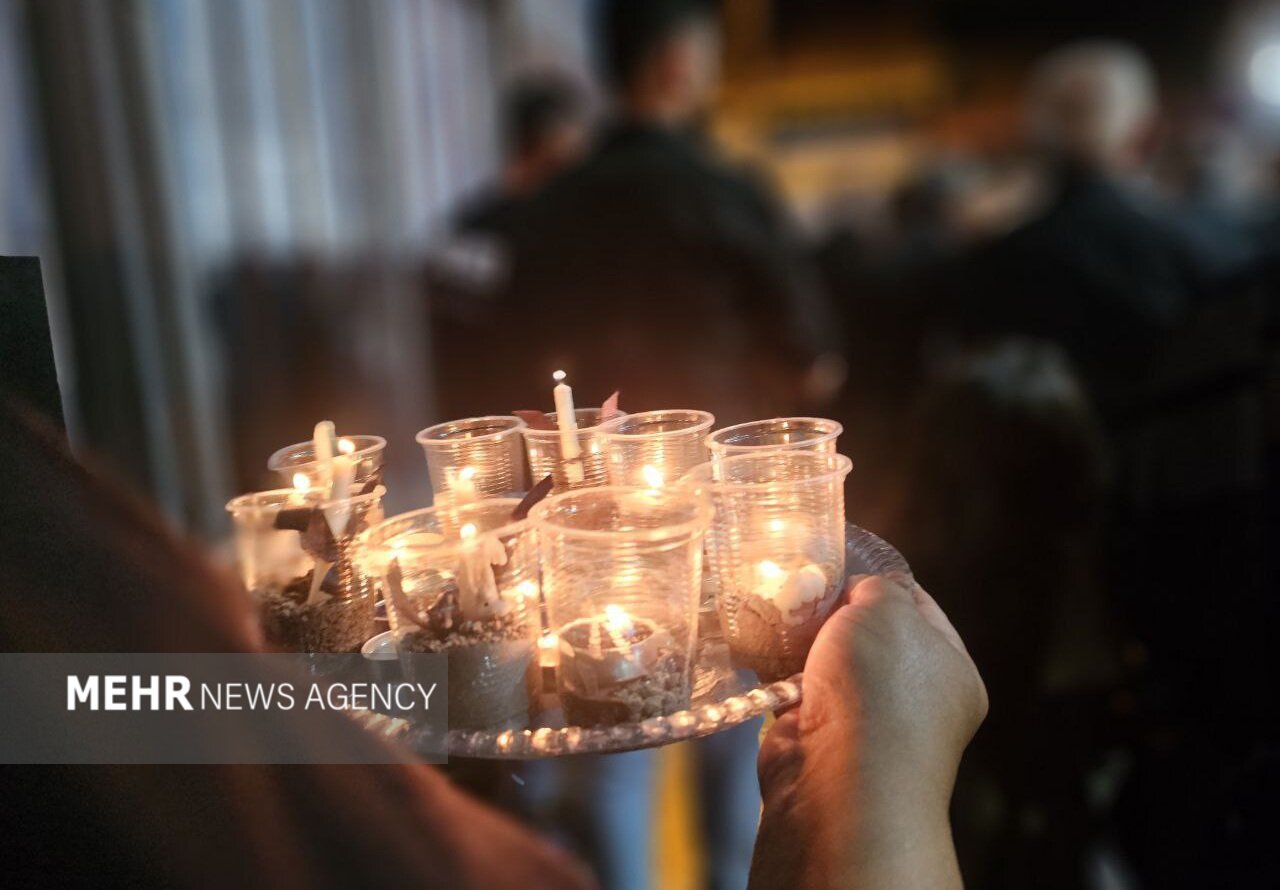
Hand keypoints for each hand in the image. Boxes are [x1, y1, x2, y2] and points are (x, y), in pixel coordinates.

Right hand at [750, 574, 987, 888]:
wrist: (839, 779)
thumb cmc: (880, 687)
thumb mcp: (889, 608)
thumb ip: (879, 586)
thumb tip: (858, 594)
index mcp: (951, 669)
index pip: (918, 608)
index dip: (881, 582)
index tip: (843, 565)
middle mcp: (913, 700)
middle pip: (868, 634)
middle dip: (833, 611)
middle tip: (802, 588)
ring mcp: (863, 723)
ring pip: (826, 661)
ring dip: (800, 640)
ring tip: (775, 611)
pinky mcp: (814, 737)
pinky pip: (793, 688)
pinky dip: (775, 670)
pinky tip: (758, 646)